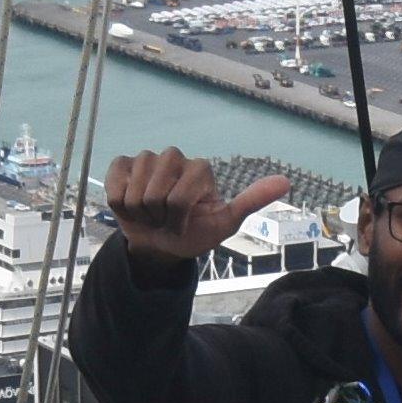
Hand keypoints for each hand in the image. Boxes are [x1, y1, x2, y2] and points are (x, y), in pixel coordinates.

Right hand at [105, 148, 286, 273]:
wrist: (160, 245)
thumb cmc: (193, 233)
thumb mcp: (224, 223)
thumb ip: (251, 201)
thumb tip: (286, 181)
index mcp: (199, 168)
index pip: (179, 197)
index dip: (178, 219)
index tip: (185, 224)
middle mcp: (173, 157)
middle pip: (156, 193)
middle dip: (159, 216)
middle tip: (165, 220)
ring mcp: (146, 159)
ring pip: (134, 191)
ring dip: (139, 213)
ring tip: (150, 215)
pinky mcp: (121, 165)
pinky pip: (115, 185)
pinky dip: (120, 203)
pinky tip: (129, 205)